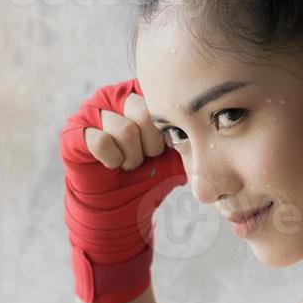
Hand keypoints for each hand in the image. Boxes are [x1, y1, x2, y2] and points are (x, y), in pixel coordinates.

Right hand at [60, 79, 186, 302]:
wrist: (119, 209)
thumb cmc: (148, 177)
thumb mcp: (178, 152)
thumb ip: (194, 132)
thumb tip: (227, 119)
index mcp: (142, 94)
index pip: (165, 100)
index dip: (167, 131)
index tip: (162, 150)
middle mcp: (115, 95)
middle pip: (144, 111)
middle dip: (149, 145)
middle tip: (143, 159)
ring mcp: (92, 110)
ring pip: (124, 128)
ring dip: (130, 156)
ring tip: (128, 164)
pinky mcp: (74, 130)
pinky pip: (100, 140)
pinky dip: (111, 159)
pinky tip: (111, 166)